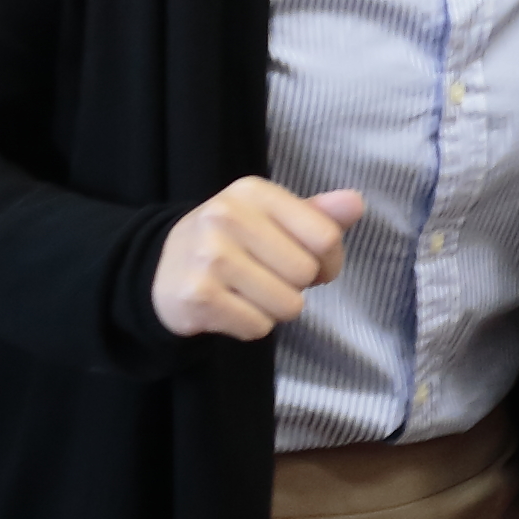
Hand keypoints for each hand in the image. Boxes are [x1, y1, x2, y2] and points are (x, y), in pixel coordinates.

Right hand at [150, 179, 364, 339]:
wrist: (163, 271)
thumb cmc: (232, 243)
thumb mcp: (271, 219)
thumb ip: (317, 215)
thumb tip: (355, 203)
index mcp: (253, 192)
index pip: (325, 236)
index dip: (327, 261)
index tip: (307, 263)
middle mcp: (227, 215)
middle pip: (306, 274)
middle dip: (296, 286)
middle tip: (266, 278)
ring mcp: (210, 256)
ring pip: (287, 305)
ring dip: (274, 309)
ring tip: (247, 292)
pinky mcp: (198, 295)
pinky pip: (258, 327)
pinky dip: (251, 326)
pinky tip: (230, 307)